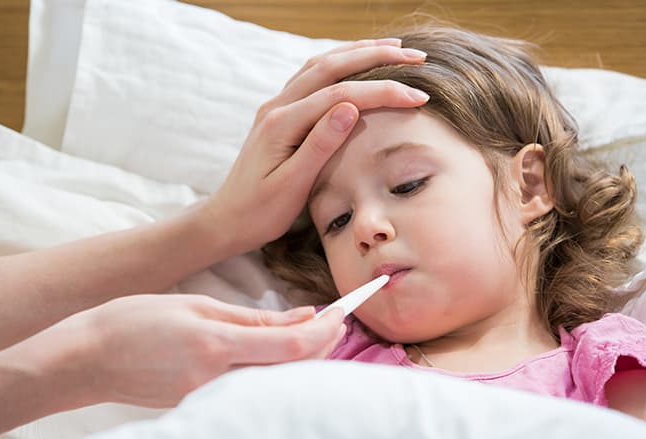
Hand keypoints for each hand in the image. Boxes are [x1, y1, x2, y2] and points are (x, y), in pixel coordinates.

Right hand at [83, 294, 344, 407]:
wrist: (87, 359)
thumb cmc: (135, 321)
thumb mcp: (197, 306)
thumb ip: (253, 317)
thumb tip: (303, 316)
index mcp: (216, 347)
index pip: (291, 347)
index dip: (326, 332)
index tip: (343, 313)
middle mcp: (217, 381)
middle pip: (291, 370)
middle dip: (323, 346)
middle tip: (336, 320)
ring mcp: (209, 399)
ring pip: (275, 381)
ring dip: (302, 358)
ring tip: (315, 331)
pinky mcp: (201, 406)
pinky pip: (251, 388)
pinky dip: (274, 369)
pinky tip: (279, 351)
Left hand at [205, 39, 428, 253]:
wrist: (227, 220)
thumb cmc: (260, 212)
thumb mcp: (291, 186)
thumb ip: (319, 145)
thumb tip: (350, 107)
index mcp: (282, 124)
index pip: (340, 94)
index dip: (381, 90)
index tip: (418, 95)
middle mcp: (277, 106)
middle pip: (331, 66)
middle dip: (376, 56)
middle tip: (416, 55)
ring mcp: (277, 106)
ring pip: (321, 65)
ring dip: (358, 52)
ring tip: (394, 47)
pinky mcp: (280, 113)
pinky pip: (312, 77)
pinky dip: (340, 63)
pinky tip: (357, 63)